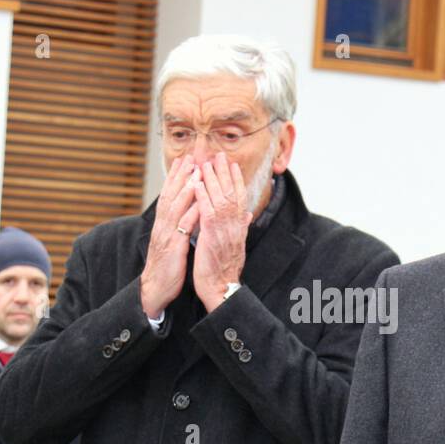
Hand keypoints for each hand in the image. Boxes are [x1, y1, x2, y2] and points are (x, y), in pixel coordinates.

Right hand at [140, 154, 201, 318]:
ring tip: (196, 172)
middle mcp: (163, 226)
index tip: (184, 161)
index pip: (169, 195)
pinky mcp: (173, 248)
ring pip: (176, 208)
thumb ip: (180, 227)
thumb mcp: (173, 242)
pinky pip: (184, 228)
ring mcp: (167, 235)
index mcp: (164, 224)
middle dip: (180, 176)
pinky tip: (201, 203)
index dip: (176, 177)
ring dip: (186, 189)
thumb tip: (188, 213)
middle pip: (170, 195)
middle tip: (189, 157)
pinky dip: (192, 214)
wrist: (156, 289)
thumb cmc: (167, 266)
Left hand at [193, 153, 251, 311]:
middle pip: (231, 193)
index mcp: (240, 228)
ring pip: (220, 199)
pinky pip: (207, 212)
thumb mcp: (236, 245)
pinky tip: (197, 183)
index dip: (236, 180)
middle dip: (225, 173)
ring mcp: (224, 231)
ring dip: (213, 179)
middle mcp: (235, 226)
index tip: (232, 165)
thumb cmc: (225, 269)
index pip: (240, 198)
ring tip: (206, 162)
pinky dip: (202, 196)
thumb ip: (240, 227)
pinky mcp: (211, 237)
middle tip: (219, 155)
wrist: (221, 288)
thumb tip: (248, 214)